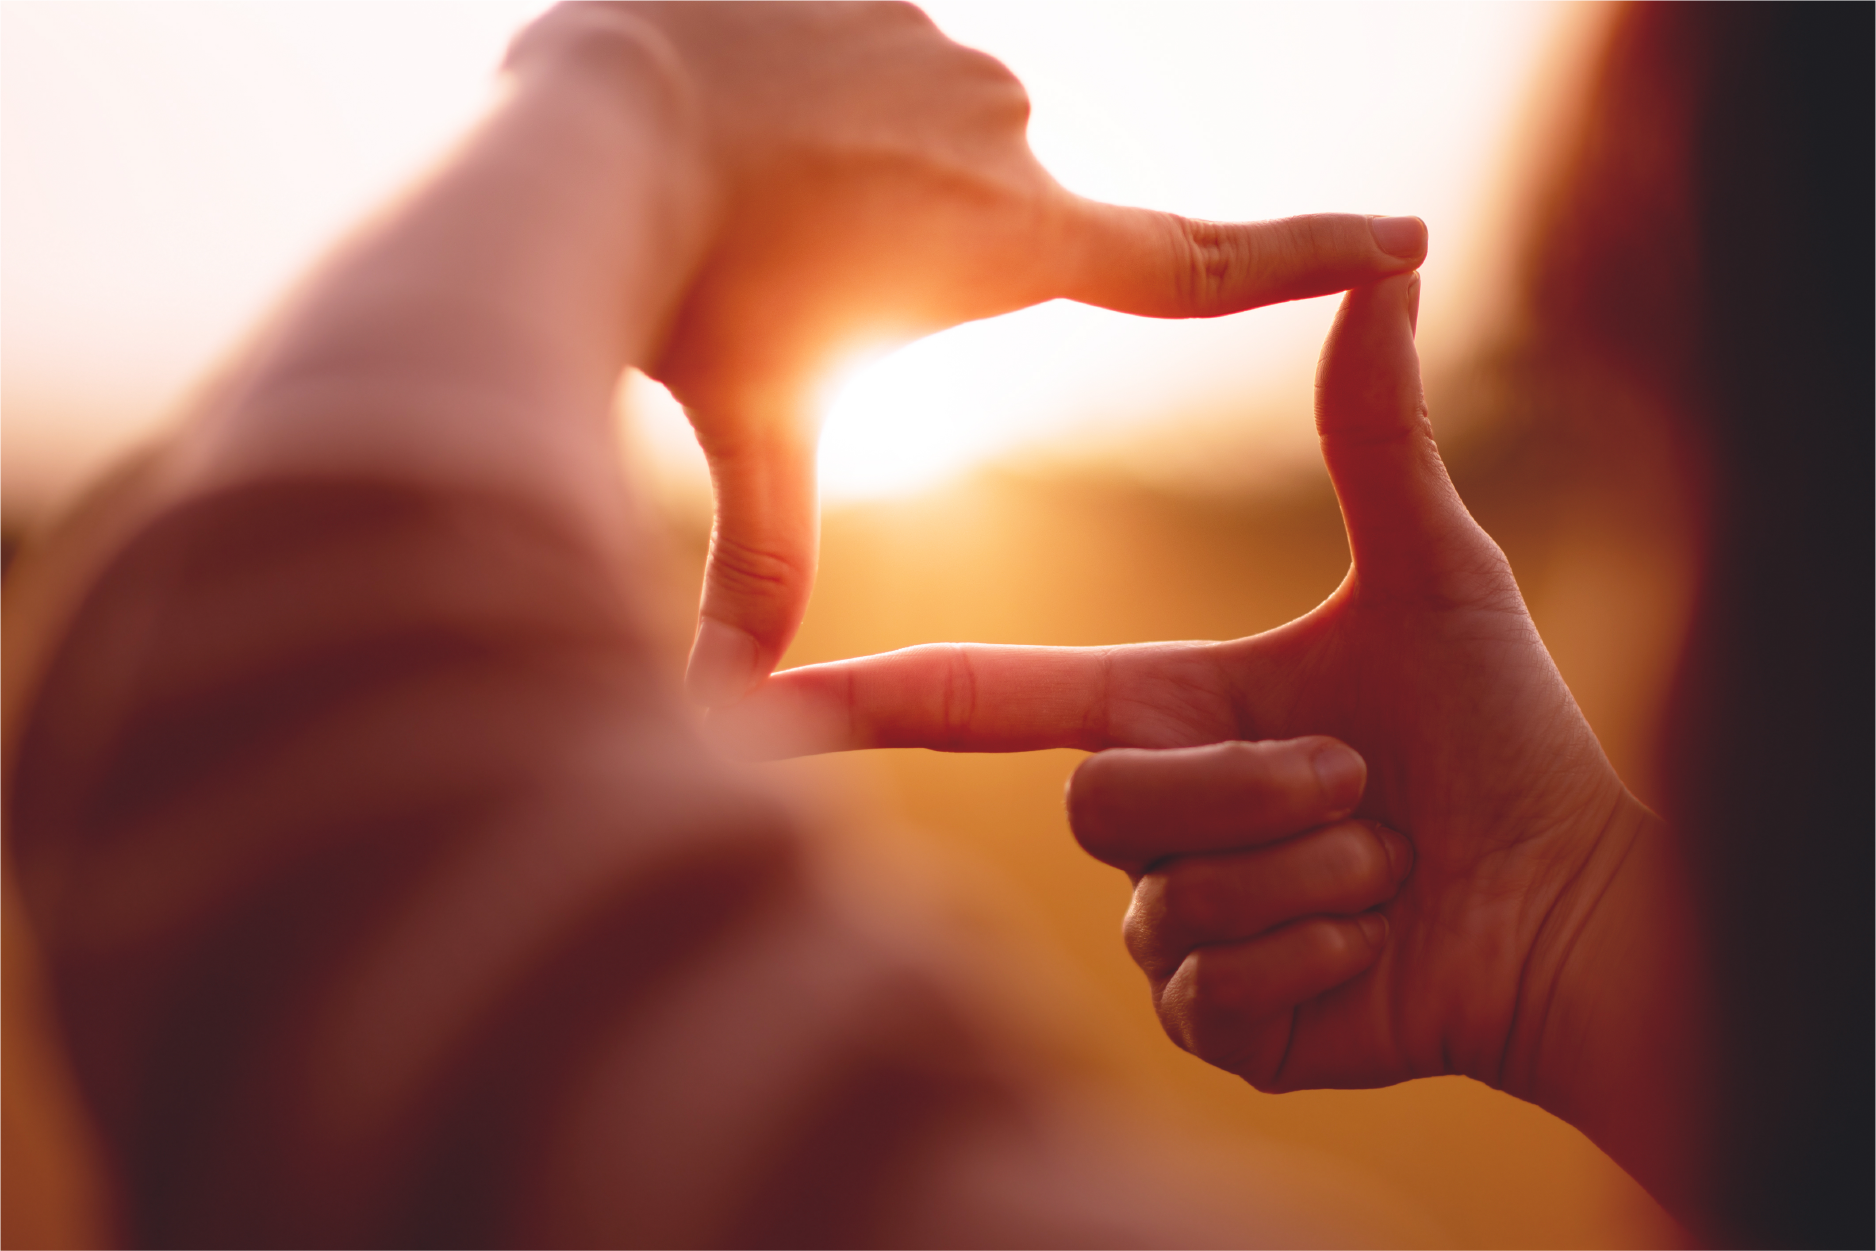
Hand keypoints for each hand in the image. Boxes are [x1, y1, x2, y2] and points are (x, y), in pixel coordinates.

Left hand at [514, 3, 1427, 704]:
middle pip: (980, 220)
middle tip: (785, 257)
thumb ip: (762, 563)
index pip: (1200, 266)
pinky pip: (863, 50)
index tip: (1405, 239)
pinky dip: (804, 88)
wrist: (599, 121)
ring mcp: (948, 44)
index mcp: (1012, 245)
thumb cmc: (684, 295)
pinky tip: (728, 105)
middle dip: (895, 244)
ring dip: (841, 164)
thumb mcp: (751, 433)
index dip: (1311, 259)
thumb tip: (715, 716)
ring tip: (742, 186)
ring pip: (913, 131)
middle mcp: (1009, 134)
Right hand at [711, 274, 1708, 1213]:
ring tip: (1386, 861)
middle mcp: (1148, 817)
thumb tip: (1384, 267)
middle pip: (1100, 800)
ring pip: (1166, 897)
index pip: (982, 701)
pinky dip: (1320, 957)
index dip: (860, 700)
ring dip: (1309, 871)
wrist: (1569, 903)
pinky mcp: (1214, 1020)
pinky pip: (1213, 989)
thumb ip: (1372, 432)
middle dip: (1255, 788)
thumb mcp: (1430, 572)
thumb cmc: (1501, 736)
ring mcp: (1171, 926)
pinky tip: (1376, 946)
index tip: (744, 702)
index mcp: (1161, 709)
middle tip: (1363, 784)